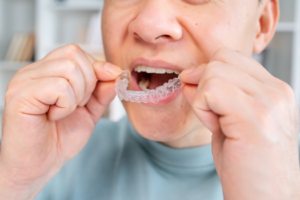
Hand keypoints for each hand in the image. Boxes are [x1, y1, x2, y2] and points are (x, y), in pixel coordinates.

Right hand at [0, 44, 121, 199]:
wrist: (38, 166)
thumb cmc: (59, 139)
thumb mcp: (89, 112)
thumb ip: (102, 91)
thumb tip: (116, 73)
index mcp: (47, 72)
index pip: (76, 51)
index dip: (96, 68)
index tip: (103, 87)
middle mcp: (33, 71)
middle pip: (74, 54)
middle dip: (88, 83)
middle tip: (77, 105)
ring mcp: (24, 81)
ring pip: (69, 69)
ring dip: (76, 96)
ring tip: (64, 112)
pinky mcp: (20, 95)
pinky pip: (58, 87)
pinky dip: (65, 105)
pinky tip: (54, 117)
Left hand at [180, 48, 299, 199]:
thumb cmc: (246, 167)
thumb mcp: (228, 123)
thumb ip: (214, 95)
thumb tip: (189, 75)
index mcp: (274, 91)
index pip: (230, 57)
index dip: (209, 75)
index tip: (209, 102)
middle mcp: (277, 91)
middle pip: (219, 58)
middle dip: (203, 84)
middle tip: (213, 115)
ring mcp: (269, 102)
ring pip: (213, 71)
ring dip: (203, 98)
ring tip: (218, 125)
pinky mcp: (255, 117)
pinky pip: (210, 91)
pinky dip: (202, 108)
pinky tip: (216, 128)